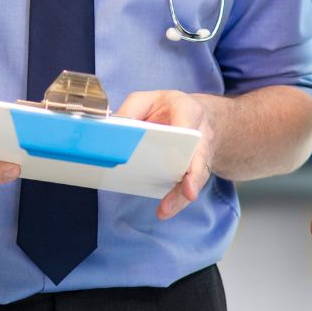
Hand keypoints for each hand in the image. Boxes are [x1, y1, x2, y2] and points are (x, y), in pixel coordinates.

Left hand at [116, 89, 217, 219]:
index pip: (188, 121)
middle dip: (193, 174)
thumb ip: (130, 110)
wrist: (199, 118)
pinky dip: (178, 201)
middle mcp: (200, 134)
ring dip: (182, 195)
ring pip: (196, 176)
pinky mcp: (194, 172)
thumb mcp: (147, 100)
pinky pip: (188, 187)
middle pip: (199, 155)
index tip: (179, 151)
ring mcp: (200, 155)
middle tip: (188, 191)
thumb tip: (111, 129)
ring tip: (166, 209)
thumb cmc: (168, 109)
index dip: (186, 135)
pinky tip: (165, 210)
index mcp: (187, 110)